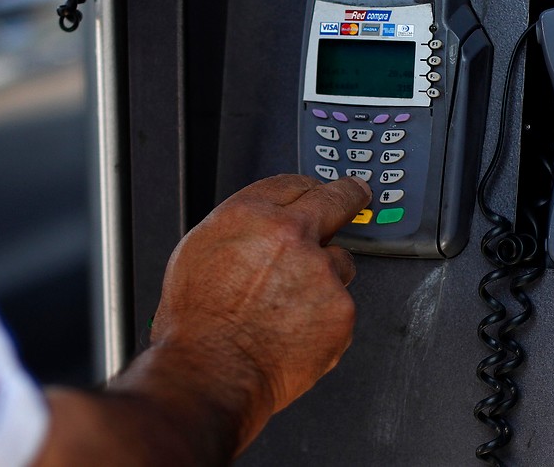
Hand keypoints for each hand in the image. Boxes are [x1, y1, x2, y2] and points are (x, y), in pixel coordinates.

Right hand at [149, 174, 370, 447]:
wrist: (212, 370)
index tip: (316, 194)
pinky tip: (296, 329)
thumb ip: (240, 230)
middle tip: (356, 196)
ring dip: (326, 275)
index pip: (294, 184)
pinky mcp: (341, 308)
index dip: (307, 190)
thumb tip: (258, 227)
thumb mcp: (199, 252)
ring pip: (340, 261)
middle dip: (349, 196)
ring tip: (290, 305)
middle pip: (338, 199)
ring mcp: (320, 271)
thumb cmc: (197, 322)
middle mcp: (289, 234)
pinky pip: (341, 305)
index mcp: (249, 214)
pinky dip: (326, 316)